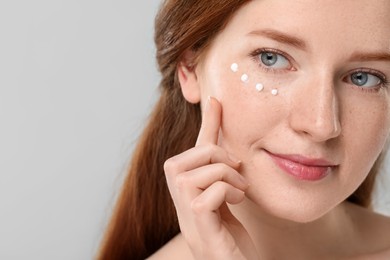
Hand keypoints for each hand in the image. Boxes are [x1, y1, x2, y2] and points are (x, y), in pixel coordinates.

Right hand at [164, 97, 258, 258]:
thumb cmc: (233, 239)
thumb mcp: (229, 199)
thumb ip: (224, 176)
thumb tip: (231, 151)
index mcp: (187, 190)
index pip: (195, 149)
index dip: (208, 122)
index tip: (215, 99)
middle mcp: (179, 200)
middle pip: (192, 156)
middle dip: (219, 158)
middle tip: (236, 174)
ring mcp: (185, 213)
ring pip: (200, 171)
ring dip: (227, 176)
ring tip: (239, 191)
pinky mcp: (197, 225)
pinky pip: (208, 192)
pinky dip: (228, 191)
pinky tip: (237, 202)